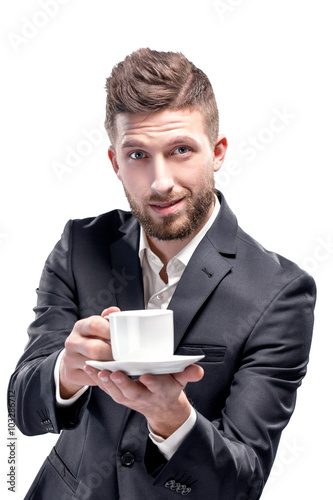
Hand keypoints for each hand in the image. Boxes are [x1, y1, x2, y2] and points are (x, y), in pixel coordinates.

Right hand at [59, 306, 119, 397]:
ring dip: (109, 366)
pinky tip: (112, 374)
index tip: (124, 337)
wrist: (72, 358)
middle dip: (112, 353)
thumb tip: (115, 311)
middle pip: (94, 348)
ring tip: (122, 365)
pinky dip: (103, 377)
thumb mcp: (97, 328)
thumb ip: (107, 319)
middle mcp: (72, 341)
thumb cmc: (91, 340)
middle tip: (126, 356)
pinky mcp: (71, 374)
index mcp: (80, 326)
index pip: (94, 325)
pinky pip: (90, 378)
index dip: (110, 331)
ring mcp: (69, 359)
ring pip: (92, 364)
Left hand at [84, 364, 203, 437]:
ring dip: (107, 383)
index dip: (152, 382)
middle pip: (133, 391)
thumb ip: (188, 374)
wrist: (161, 409)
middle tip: (115, 374)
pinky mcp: (119, 396)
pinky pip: (107, 390)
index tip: (147, 376)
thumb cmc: (169, 388)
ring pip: (117, 393)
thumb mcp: (181, 381)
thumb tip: (198, 371)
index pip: (157, 386)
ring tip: (99, 371)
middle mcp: (144, 396)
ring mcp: (130, 398)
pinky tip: (89, 369)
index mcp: (160, 390)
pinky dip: (97, 381)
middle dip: (123, 383)